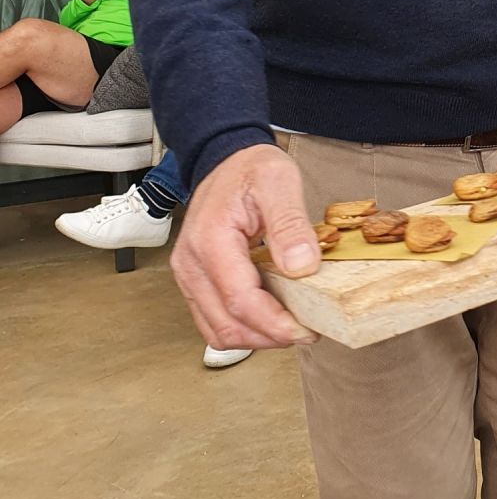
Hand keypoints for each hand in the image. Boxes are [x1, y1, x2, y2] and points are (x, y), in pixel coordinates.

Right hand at [171, 144, 320, 350]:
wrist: (226, 160)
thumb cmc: (251, 169)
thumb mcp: (279, 182)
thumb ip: (290, 223)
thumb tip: (302, 267)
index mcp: (210, 239)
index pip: (240, 300)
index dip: (274, 323)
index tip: (306, 329)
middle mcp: (190, 264)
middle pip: (226, 324)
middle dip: (268, 337)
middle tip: (306, 332)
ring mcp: (188, 276)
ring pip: (218, 330)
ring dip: (256, 338)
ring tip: (291, 327)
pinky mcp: (194, 282)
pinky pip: (214, 320)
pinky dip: (243, 328)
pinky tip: (271, 318)